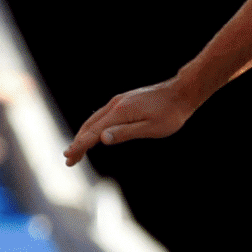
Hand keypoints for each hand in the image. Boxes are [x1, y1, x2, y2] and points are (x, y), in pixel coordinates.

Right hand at [63, 78, 198, 166]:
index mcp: (120, 112)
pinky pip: (103, 115)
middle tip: (69, 159)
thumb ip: (125, 133)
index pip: (93, 132)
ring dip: (84, 134)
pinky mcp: (124, 101)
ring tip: (77, 149)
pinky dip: (94, 127)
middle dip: (78, 142)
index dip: (80, 146)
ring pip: (95, 120)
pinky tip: (95, 134)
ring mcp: (119, 101)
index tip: (69, 158)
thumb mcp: (150, 128)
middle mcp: (115, 104)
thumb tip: (101, 139)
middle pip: (89, 125)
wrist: (182, 93)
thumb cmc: (170, 114)